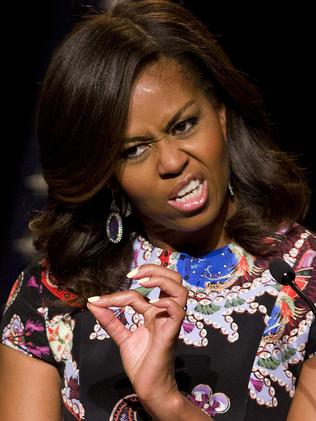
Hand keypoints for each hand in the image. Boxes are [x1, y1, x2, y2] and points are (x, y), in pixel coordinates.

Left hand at [87, 264, 187, 404]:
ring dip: (162, 279)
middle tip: (134, 274)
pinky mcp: (172, 332)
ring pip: (180, 289)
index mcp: (154, 312)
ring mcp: (170, 321)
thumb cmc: (141, 363)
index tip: (97, 300)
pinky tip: (150, 305)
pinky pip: (177, 310)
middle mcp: (164, 312)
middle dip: (155, 269)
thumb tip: (92, 302)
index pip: (140, 292)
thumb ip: (110, 319)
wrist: (148, 387)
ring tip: (143, 281)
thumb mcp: (121, 337)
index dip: (118, 294)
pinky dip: (165, 302)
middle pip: (173, 279)